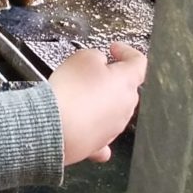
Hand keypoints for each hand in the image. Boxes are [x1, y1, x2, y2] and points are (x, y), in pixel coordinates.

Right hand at [49, 42, 146, 164]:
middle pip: (125, 87)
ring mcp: (114, 127)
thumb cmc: (70, 92)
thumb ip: (97, 56)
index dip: (126, 52)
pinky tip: (84, 123)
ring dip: (101, 101)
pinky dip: (94, 126)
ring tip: (79, 94)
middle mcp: (126, 107)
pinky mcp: (99, 143)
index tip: (115, 49)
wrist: (54, 125)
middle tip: (92, 72)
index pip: (138, 62)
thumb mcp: (83, 57)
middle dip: (112, 78)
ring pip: (113, 109)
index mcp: (126, 82)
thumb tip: (98, 62)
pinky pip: (100, 131)